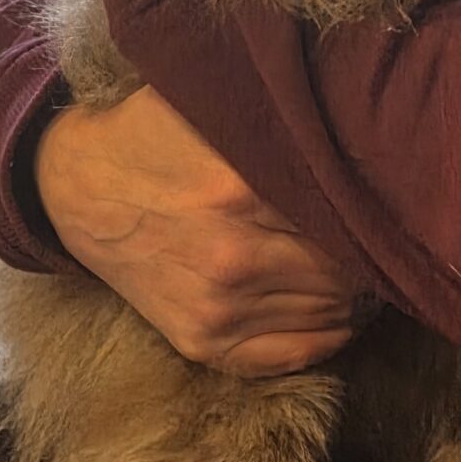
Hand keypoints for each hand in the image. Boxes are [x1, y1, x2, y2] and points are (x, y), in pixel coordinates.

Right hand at [33, 86, 357, 378]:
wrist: (77, 190)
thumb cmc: (153, 135)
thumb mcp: (209, 105)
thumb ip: (276, 114)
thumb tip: (354, 112)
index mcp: (240, 191)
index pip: (342, 214)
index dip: (370, 206)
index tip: (383, 196)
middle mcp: (233, 259)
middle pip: (343, 270)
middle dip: (366, 254)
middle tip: (378, 235)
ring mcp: (217, 310)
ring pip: (328, 315)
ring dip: (352, 294)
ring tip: (359, 267)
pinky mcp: (202, 343)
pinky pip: (292, 356)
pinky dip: (327, 336)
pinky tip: (337, 310)